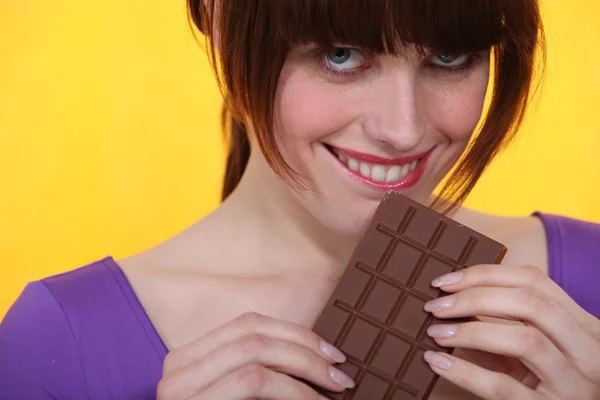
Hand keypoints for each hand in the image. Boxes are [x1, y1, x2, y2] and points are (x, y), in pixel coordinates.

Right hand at [156, 312, 354, 399]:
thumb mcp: (236, 396)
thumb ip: (259, 372)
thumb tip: (312, 357)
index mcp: (190, 357)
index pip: (247, 324)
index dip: (294, 332)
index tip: (329, 350)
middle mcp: (178, 366)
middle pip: (254, 333)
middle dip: (305, 348)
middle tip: (340, 370)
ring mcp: (179, 388)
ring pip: (255, 353)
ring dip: (305, 366)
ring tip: (334, 386)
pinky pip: (253, 380)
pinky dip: (293, 390)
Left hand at [422, 264, 599, 399]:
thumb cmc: (542, 384)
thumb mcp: (529, 351)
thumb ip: (500, 323)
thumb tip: (450, 298)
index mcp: (583, 326)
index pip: (535, 281)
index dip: (485, 275)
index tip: (446, 282)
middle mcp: (587, 351)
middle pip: (531, 303)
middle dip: (475, 298)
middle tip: (436, 306)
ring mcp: (573, 384)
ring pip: (525, 341)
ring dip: (471, 332)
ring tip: (436, 332)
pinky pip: (503, 387)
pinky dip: (465, 371)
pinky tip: (437, 361)